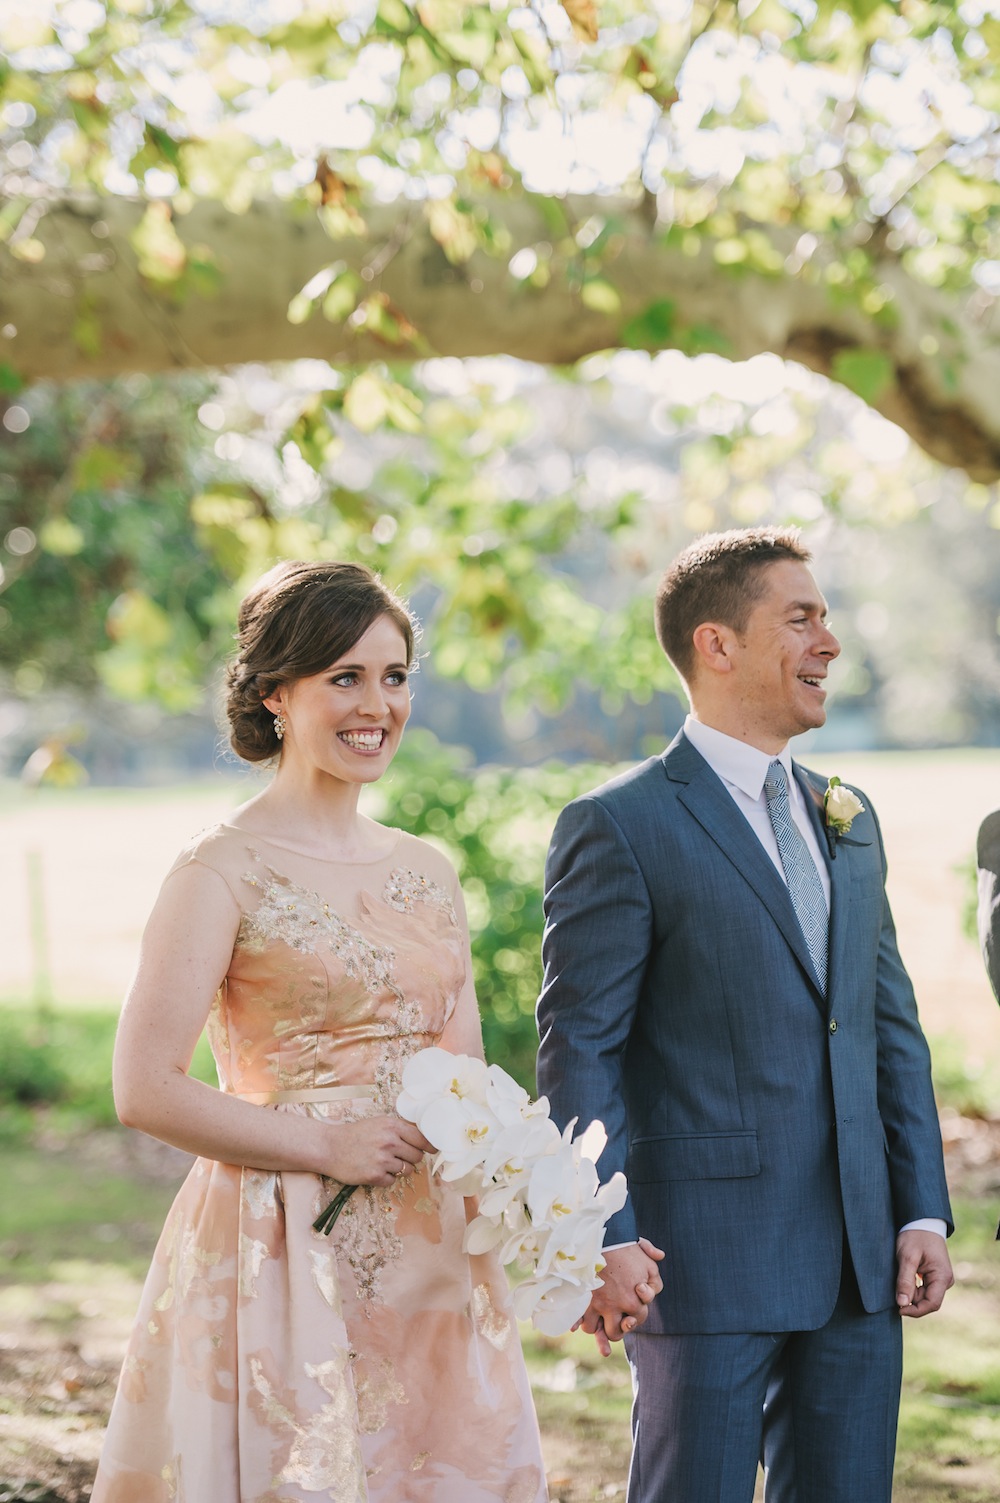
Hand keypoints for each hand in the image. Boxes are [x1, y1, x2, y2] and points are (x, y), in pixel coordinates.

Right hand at [325, 1115, 432, 1187]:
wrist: (329, 1147)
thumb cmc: (355, 1135)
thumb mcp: (378, 1123)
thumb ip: (399, 1130)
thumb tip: (424, 1140)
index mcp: (392, 1126)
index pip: (422, 1139)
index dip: (430, 1146)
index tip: (434, 1150)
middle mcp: (389, 1142)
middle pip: (417, 1156)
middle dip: (411, 1158)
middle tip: (399, 1157)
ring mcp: (382, 1160)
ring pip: (407, 1170)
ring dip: (399, 1169)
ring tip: (384, 1162)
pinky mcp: (375, 1176)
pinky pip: (392, 1181)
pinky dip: (386, 1178)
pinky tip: (374, 1170)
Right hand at [578, 1238, 664, 1356]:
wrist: (605, 1238)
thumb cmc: (628, 1251)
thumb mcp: (649, 1265)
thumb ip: (655, 1279)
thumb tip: (657, 1274)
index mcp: (633, 1303)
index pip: (637, 1319)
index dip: (636, 1313)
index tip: (631, 1302)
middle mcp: (614, 1308)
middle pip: (615, 1333)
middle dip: (616, 1328)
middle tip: (615, 1319)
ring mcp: (596, 1304)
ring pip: (591, 1329)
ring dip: (594, 1327)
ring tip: (596, 1321)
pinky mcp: (582, 1297)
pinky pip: (575, 1319)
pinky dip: (574, 1323)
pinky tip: (573, 1326)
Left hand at [895, 1229, 952, 1317]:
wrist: (922, 1221)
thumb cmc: (915, 1236)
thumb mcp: (907, 1257)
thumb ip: (905, 1281)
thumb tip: (902, 1304)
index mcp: (942, 1277)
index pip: (931, 1304)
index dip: (915, 1310)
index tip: (898, 1309)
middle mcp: (945, 1281)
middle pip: (927, 1301)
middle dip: (911, 1298)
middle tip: (896, 1285)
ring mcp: (941, 1279)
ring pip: (924, 1296)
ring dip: (911, 1291)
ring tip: (901, 1273)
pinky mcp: (935, 1277)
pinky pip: (924, 1289)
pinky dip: (913, 1286)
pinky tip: (906, 1275)